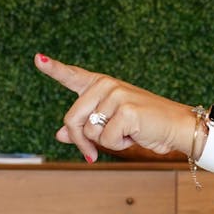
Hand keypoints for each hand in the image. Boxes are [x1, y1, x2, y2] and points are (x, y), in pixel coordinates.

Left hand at [34, 53, 193, 162]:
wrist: (176, 128)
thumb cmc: (144, 127)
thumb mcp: (110, 127)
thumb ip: (84, 128)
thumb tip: (59, 134)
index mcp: (101, 86)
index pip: (73, 76)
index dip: (53, 68)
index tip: (37, 59)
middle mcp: (106, 86)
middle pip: (71, 119)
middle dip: (80, 141)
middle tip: (92, 155)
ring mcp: (115, 95)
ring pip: (88, 132)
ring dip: (106, 142)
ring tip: (128, 133)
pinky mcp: (125, 110)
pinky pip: (105, 139)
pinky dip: (120, 145)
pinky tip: (135, 135)